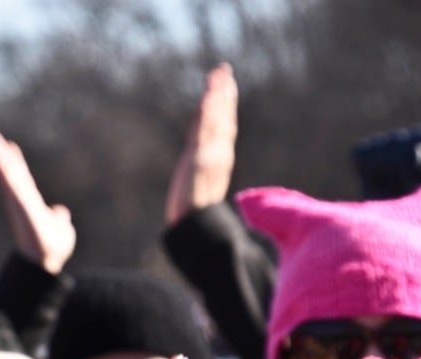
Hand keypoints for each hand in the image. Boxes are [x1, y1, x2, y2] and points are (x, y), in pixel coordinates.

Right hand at [0, 129, 75, 274]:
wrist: (46, 260)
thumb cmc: (52, 248)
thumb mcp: (60, 228)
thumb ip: (59, 219)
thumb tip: (60, 213)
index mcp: (29, 202)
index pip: (21, 178)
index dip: (16, 162)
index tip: (10, 145)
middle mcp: (21, 199)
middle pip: (9, 172)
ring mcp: (18, 200)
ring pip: (6, 173)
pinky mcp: (20, 201)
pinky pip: (10, 180)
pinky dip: (3, 166)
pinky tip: (1, 152)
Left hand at [165, 63, 237, 224]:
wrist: (195, 227)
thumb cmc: (196, 214)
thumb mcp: (201, 189)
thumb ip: (203, 176)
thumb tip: (201, 171)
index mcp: (220, 160)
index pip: (224, 126)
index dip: (225, 106)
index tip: (225, 86)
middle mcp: (219, 154)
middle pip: (222, 117)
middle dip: (223, 93)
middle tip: (222, 69)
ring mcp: (210, 155)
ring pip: (216, 118)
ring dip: (217, 94)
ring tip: (218, 73)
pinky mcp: (199, 158)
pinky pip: (205, 128)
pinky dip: (209, 111)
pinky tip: (208, 95)